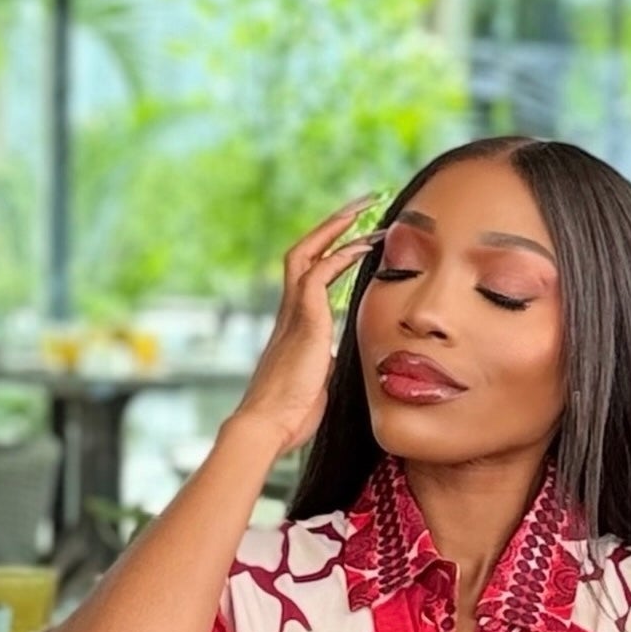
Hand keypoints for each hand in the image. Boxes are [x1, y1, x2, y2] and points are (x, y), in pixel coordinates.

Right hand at [226, 200, 380, 456]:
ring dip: (336, 228)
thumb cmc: (291, 415)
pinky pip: (319, 275)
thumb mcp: (318, 382)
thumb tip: (342, 363)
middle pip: (303, 250)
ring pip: (306, 253)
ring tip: (364, 209)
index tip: (359, 235)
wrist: (266, 428)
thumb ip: (328, 364)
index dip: (333, 250)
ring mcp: (293, 314)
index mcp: (294, 324)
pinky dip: (340, 257)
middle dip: (332, 224)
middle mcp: (289, 311)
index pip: (310, 273)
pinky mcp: (303, 322)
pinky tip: (363, 246)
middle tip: (362, 203)